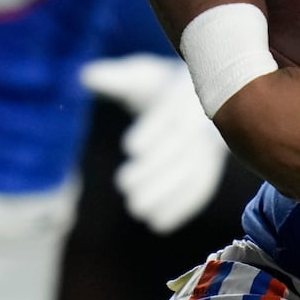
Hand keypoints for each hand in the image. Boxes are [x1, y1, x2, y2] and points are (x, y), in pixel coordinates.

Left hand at [81, 54, 229, 233]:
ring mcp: (212, 148)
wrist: (201, 95)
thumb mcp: (141, 75)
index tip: (130, 147)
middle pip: (185, 149)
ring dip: (168, 193)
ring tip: (136, 209)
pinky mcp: (210, 168)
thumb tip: (86, 75)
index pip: (175, 113)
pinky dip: (182, 208)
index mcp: (189, 96)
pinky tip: (158, 224)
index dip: (155, 130)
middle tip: (123, 184)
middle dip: (157, 168)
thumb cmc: (162, 84)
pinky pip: (201, 189)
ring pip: (195, 173)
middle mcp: (206, 124)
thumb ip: (118, 78)